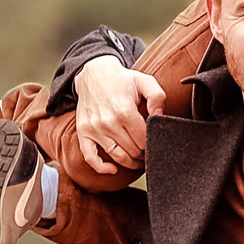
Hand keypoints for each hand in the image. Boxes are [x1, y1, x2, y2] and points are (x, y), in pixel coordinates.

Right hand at [75, 55, 164, 175]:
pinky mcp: (84, 133)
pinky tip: (113, 170)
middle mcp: (108, 122)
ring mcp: (94, 129)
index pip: (144, 140)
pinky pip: (90, 157)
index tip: (156, 142)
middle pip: (133, 151)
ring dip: (131, 163)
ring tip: (139, 160)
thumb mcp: (144, 81)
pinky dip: (102, 168)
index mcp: (124, 111)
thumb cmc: (122, 80)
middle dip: (144, 154)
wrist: (93, 74)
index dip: (153, 144)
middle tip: (149, 151)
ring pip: (117, 157)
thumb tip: (159, 118)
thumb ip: (157, 97)